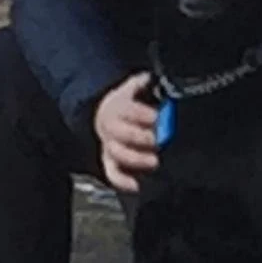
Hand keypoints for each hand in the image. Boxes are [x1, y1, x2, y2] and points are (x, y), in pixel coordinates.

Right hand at [94, 72, 157, 192]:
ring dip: (135, 159)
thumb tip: (148, 77)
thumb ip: (139, 84)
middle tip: (158, 140)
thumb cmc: (123, 105)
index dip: (142, 114)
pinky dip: (122, 181)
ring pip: (117, 154)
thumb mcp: (129, 89)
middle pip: (122, 133)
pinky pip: (112, 173)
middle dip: (141, 137)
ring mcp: (109, 146)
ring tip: (154, 162)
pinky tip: (136, 186)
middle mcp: (110, 128)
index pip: (127, 110)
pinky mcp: (109, 160)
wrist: (102, 115)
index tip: (157, 117)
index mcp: (116, 108)